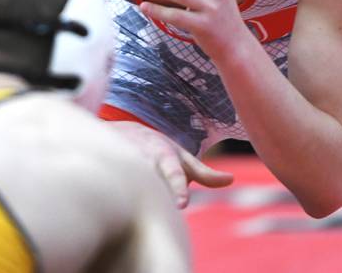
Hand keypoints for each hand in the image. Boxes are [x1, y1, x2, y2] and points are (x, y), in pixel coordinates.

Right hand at [109, 120, 232, 207]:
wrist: (120, 134)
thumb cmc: (158, 150)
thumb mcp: (181, 158)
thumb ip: (204, 173)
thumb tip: (231, 180)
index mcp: (164, 157)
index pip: (173, 174)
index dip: (177, 188)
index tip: (181, 205)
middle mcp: (144, 160)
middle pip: (154, 186)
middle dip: (158, 197)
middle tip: (164, 207)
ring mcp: (125, 166)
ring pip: (135, 190)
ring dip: (139, 199)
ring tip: (137, 203)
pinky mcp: (110, 173)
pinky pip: (117, 193)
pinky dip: (121, 200)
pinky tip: (120, 202)